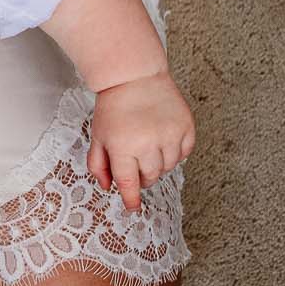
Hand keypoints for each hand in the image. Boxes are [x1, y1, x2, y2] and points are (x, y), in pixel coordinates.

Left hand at [89, 74, 194, 210]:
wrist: (134, 77)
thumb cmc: (113, 108)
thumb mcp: (97, 136)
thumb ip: (99, 165)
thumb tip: (108, 187)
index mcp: (123, 147)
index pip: (129, 183)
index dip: (131, 199)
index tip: (133, 208)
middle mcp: (149, 144)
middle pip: (151, 177)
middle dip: (142, 177)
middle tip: (136, 166)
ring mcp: (171, 135)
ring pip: (169, 167)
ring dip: (158, 165)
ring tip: (148, 148)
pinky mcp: (187, 128)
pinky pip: (185, 153)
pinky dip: (175, 154)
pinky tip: (163, 141)